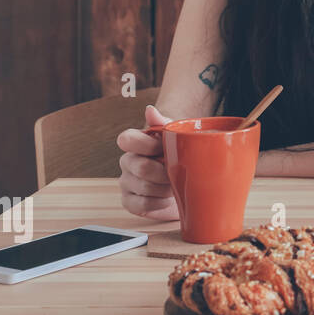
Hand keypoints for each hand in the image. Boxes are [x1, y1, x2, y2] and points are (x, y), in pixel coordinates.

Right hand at [117, 104, 178, 220]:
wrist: (188, 183)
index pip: (126, 139)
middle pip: (140, 167)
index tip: (164, 149)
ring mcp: (126, 182)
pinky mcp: (130, 202)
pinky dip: (159, 203)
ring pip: (143, 187)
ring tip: (175, 185)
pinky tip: (166, 198)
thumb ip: (163, 123)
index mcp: (135, 143)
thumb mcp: (177, 138)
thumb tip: (149, 110)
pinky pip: (141, 204)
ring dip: (165, 188)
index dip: (146, 145)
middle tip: (179, 172)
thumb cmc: (181, 156)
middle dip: (164, 172)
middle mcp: (127, 161)